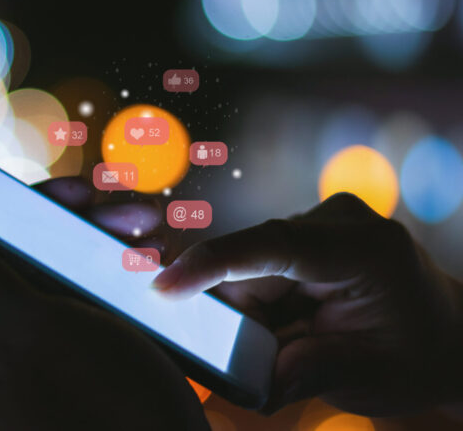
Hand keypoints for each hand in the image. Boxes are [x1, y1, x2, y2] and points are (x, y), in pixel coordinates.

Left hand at [0, 178, 208, 430]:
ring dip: (103, 251)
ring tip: (151, 249)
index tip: (83, 195)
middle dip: (78, 228)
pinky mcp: (69, 371)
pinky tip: (146, 281)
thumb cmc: (101, 408)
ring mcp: (29, 361)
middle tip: (136, 221)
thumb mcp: (29, 330)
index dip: (31, 207)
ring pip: (59, 277)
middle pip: (24, 256)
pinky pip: (84, 309)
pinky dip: (114, 285)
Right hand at [153, 192, 462, 415]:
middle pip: (254, 262)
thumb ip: (298, 372)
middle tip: (266, 354)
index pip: (274, 245)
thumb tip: (241, 376)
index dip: (213, 263)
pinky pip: (261, 266)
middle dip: (241, 313)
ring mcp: (324, 221)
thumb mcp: (364, 377)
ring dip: (256, 311)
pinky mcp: (309, 231)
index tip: (163, 287)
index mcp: (366, 251)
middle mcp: (341, 221)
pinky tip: (294, 324)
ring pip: (252, 266)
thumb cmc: (416, 357)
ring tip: (298, 340)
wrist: (448, 336)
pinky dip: (265, 303)